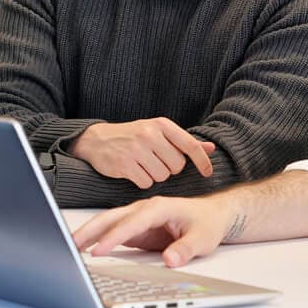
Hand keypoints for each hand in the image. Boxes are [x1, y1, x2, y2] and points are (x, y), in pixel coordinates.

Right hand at [67, 119, 216, 189]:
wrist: (96, 140)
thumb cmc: (133, 136)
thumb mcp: (159, 132)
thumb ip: (184, 142)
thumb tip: (211, 148)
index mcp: (162, 124)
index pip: (190, 145)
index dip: (202, 162)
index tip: (208, 173)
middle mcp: (150, 134)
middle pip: (177, 166)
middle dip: (170, 169)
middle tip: (156, 161)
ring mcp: (136, 149)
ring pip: (162, 176)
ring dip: (155, 176)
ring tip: (144, 165)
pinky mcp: (125, 164)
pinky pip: (146, 183)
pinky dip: (142, 182)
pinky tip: (134, 172)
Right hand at [71, 196, 237, 267]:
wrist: (212, 216)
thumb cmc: (207, 223)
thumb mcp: (203, 239)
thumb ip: (185, 249)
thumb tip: (169, 260)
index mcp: (159, 207)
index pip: (132, 222)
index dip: (114, 236)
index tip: (100, 250)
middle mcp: (145, 209)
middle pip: (112, 217)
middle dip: (90, 230)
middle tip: (70, 244)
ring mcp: (138, 218)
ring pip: (108, 223)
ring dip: (89, 233)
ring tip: (69, 246)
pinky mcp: (136, 229)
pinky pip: (112, 232)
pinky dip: (97, 239)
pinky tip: (84, 248)